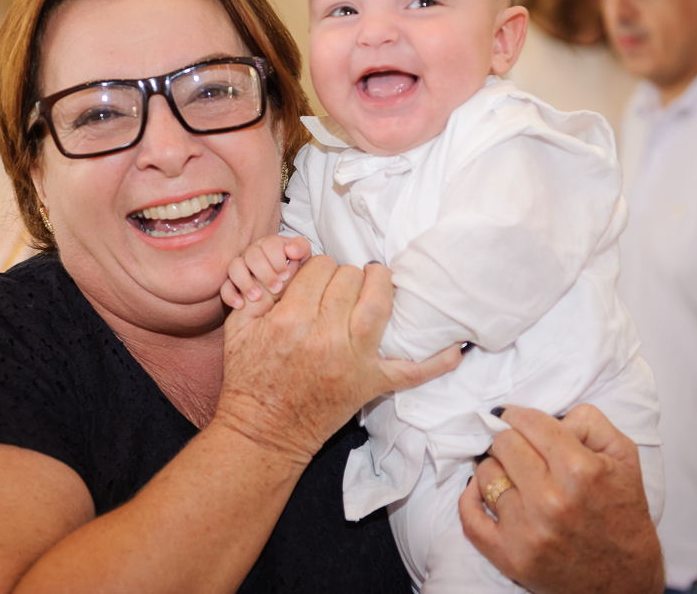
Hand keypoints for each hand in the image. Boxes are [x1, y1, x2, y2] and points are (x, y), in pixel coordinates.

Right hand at [215, 256, 461, 463]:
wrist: (263, 432)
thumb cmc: (249, 379)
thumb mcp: (240, 328)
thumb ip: (260, 291)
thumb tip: (288, 264)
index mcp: (290, 319)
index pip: (319, 267)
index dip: (317, 268)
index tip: (315, 280)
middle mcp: (325, 337)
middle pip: (350, 278)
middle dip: (345, 276)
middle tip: (340, 288)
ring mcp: (352, 361)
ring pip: (380, 304)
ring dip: (383, 285)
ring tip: (380, 282)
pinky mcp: (370, 385)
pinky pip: (412, 371)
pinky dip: (437, 361)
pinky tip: (455, 347)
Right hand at [220, 235, 311, 309]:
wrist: (284, 287)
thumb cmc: (293, 271)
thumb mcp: (302, 259)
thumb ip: (301, 249)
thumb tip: (291, 250)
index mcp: (271, 244)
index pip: (270, 244)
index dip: (277, 259)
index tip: (285, 276)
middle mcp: (253, 252)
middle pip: (252, 254)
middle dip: (264, 272)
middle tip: (276, 289)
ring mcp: (240, 266)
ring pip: (235, 266)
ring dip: (246, 282)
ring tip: (257, 297)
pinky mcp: (230, 283)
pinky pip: (224, 286)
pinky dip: (230, 295)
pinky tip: (240, 305)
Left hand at [460, 404, 662, 593]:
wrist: (624, 578)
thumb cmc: (622, 513)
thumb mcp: (624, 456)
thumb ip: (589, 421)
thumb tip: (550, 414)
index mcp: (580, 470)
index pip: (528, 422)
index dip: (519, 416)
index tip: (514, 418)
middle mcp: (550, 500)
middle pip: (503, 444)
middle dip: (511, 441)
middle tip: (519, 449)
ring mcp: (526, 530)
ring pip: (485, 474)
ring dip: (496, 469)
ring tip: (512, 474)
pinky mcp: (509, 556)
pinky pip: (470, 517)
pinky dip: (471, 498)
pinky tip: (483, 490)